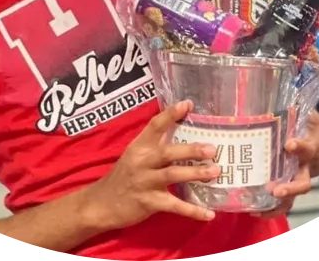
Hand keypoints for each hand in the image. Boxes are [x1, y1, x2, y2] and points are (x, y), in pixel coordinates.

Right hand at [84, 101, 219, 232]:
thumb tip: (178, 125)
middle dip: (191, 150)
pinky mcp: (149, 202)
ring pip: (173, 175)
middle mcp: (142, 161)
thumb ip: (154, 142)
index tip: (188, 104)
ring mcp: (145, 182)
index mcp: (139, 146)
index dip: (171, 114)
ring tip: (215, 172)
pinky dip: (193, 210)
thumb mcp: (135, 154)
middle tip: (212, 149)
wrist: (102, 203)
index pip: (155, 125)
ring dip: (196, 173)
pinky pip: (174, 206)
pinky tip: (209, 214)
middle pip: (168, 152)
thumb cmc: (124, 175)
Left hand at [252, 110, 318, 219]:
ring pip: (292, 197)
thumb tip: (284, 80)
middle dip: (290, 187)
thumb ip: (296, 103)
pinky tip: (254, 211)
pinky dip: (271, 209)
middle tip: (275, 189)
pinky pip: (283, 203)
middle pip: (303, 182)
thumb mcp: (308, 113)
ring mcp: (298, 180)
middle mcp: (305, 168)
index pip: (308, 148)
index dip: (300, 147)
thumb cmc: (312, 127)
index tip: (289, 144)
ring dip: (278, 203)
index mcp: (311, 147)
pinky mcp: (290, 187)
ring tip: (260, 207)